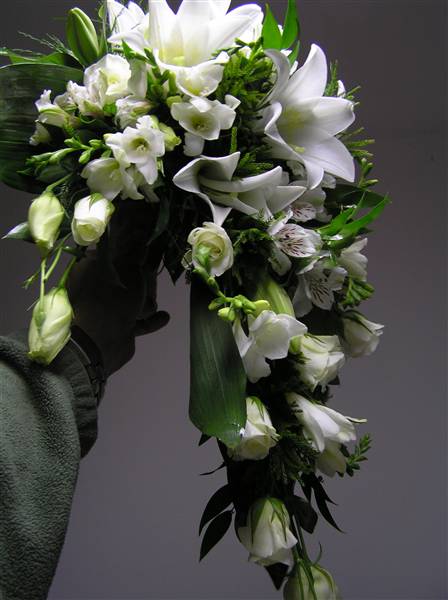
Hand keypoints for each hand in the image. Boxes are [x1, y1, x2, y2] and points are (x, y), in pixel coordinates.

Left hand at [66, 202, 168, 376]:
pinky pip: (131, 319)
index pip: (107, 248)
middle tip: (154, 266)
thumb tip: (140, 243)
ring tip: (157, 299)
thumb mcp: (131, 282)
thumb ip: (138, 264)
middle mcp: (92, 285)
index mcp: (89, 269)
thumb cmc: (111, 308)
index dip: (124, 241)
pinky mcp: (110, 326)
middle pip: (119, 275)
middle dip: (137, 275)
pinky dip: (146, 319)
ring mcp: (101, 308)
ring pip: (125, 298)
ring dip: (143, 301)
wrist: (97, 350)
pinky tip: (164, 317)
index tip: (141, 235)